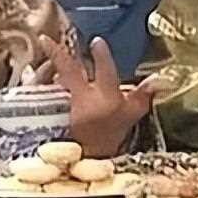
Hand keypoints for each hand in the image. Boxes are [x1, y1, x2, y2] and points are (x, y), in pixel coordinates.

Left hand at [39, 35, 166, 156]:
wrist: (91, 157)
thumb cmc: (111, 130)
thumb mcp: (131, 113)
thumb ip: (144, 94)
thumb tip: (161, 78)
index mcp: (107, 99)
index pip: (106, 73)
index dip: (102, 57)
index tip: (97, 41)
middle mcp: (85, 102)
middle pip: (70, 72)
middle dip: (57, 55)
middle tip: (45, 39)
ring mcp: (65, 108)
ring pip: (52, 81)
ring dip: (47, 66)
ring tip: (43, 47)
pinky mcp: (50, 114)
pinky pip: (40, 93)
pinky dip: (38, 80)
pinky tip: (36, 70)